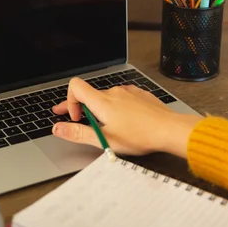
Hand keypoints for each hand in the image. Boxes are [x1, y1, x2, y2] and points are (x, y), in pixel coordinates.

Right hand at [51, 77, 200, 156]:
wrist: (169, 129)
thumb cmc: (139, 136)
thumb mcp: (105, 140)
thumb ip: (79, 133)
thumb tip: (57, 128)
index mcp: (102, 101)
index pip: (75, 86)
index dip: (69, 101)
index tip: (75, 117)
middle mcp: (114, 92)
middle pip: (90, 94)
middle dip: (81, 108)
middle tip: (75, 120)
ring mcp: (128, 92)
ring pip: (107, 97)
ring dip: (101, 108)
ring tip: (105, 124)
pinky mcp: (140, 95)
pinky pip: (123, 98)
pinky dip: (117, 107)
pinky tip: (124, 120)